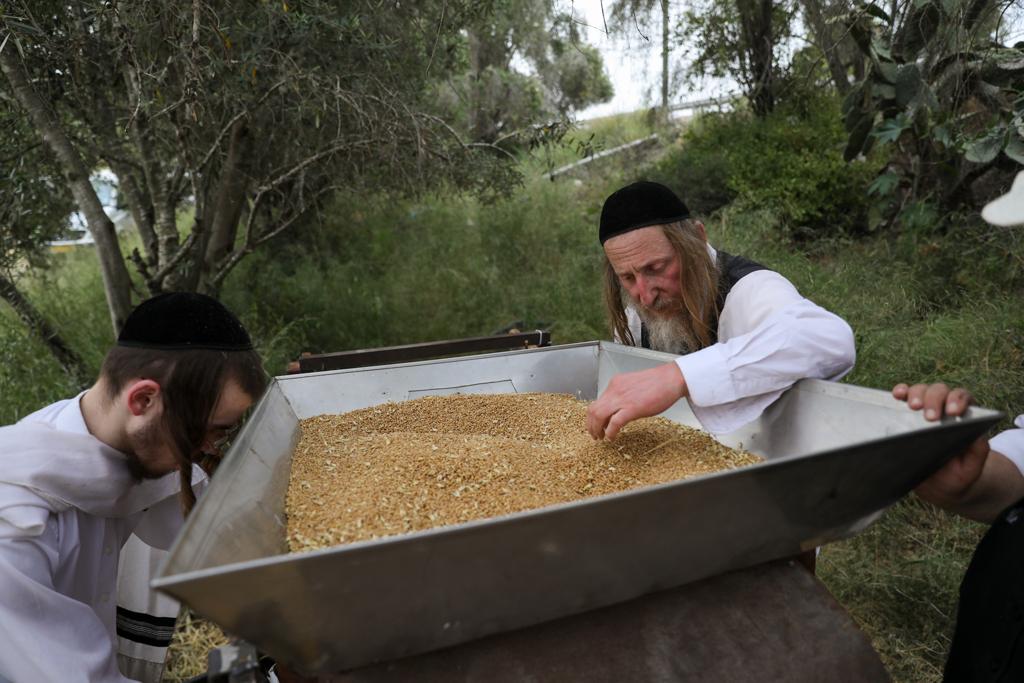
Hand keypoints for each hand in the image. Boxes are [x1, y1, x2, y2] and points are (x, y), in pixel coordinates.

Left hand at [586, 362, 687, 439]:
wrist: (672, 378)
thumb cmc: (658, 383)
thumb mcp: (634, 385)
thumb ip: (624, 395)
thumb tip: (619, 410)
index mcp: (615, 384)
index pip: (597, 401)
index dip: (594, 416)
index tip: (596, 425)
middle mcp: (615, 390)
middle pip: (593, 410)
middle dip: (591, 425)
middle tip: (595, 434)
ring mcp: (622, 399)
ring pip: (599, 416)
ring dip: (597, 429)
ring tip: (600, 437)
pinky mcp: (632, 408)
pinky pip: (614, 422)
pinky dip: (610, 432)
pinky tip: (611, 437)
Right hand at [892, 382, 989, 509]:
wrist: (936, 484)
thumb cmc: (956, 474)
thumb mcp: (971, 468)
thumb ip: (978, 452)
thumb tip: (977, 435)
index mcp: (964, 416)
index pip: (963, 398)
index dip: (958, 401)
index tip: (952, 412)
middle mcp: (943, 406)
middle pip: (940, 391)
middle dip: (934, 400)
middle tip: (929, 417)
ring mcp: (924, 407)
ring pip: (921, 390)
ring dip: (916, 394)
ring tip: (913, 407)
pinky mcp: (905, 412)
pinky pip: (903, 395)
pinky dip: (900, 392)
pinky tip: (897, 395)